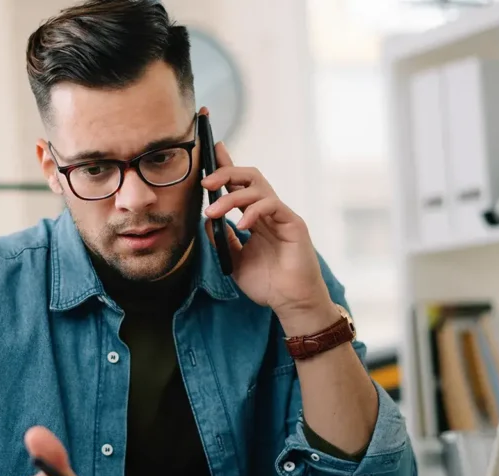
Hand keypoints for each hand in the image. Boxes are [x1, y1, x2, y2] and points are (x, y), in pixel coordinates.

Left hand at [202, 140, 336, 333]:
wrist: (290, 303)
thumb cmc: (267, 284)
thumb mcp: (234, 260)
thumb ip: (221, 238)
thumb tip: (206, 219)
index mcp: (254, 218)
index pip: (239, 185)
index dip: (226, 165)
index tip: (212, 149)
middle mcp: (268, 212)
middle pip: (249, 178)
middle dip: (225, 173)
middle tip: (205, 183)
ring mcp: (281, 216)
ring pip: (257, 189)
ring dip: (231, 197)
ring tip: (214, 212)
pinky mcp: (293, 224)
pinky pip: (272, 205)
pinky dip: (254, 211)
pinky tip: (242, 226)